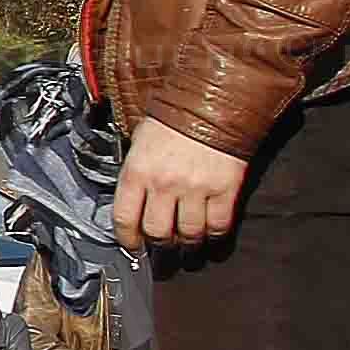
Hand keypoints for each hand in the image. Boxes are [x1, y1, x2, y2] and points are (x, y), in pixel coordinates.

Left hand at [110, 121, 250, 255]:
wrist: (213, 102)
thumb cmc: (173, 120)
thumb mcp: (140, 141)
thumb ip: (136, 172)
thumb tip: (132, 202)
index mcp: (137, 171)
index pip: (124, 219)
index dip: (128, 239)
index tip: (133, 245)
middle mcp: (164, 183)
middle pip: (158, 233)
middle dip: (159, 245)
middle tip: (163, 246)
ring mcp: (195, 188)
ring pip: (188, 235)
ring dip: (187, 244)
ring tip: (187, 243)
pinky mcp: (224, 189)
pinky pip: (218, 225)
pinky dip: (213, 234)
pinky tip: (209, 232)